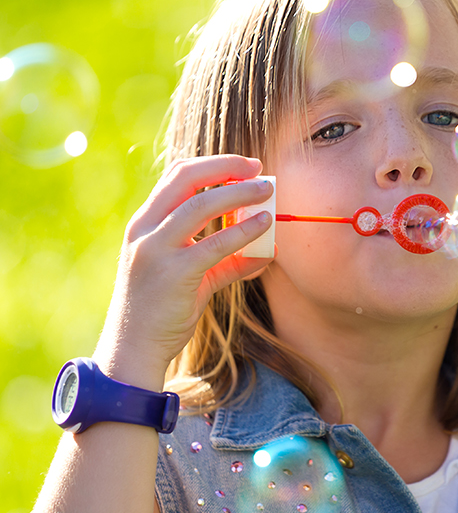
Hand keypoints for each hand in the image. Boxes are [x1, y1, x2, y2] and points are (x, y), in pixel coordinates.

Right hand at [94, 155, 274, 387]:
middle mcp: (145, 230)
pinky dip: (243, 230)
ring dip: (238, 193)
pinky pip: (214, 244)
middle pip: (185, 179)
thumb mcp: (194, 277)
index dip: (213, 165)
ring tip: (267, 192)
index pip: (177, 176)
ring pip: (200, 206)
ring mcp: (156, 250)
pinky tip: (264, 224)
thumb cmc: (163, 310)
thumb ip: (227, 261)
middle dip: (225, 167)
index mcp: (145, 223)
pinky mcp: (174, 273)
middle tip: (258, 168)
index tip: (245, 166)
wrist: (134, 347)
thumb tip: (267, 252)